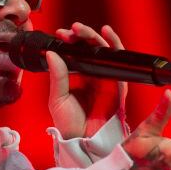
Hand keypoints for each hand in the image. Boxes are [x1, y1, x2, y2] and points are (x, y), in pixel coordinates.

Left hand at [46, 23, 127, 138]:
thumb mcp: (57, 98)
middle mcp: (92, 74)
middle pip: (88, 48)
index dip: (68, 42)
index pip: (74, 53)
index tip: (58, 35)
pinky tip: (106, 32)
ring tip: (79, 29)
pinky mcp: (117, 82)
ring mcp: (105, 76)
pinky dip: (114, 44)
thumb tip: (51, 53)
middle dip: (78, 36)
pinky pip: (118, 59)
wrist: (84, 140)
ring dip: (92, 36)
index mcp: (78, 76)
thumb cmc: (70, 123)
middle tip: (68, 32)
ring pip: (102, 49)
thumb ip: (57, 76)